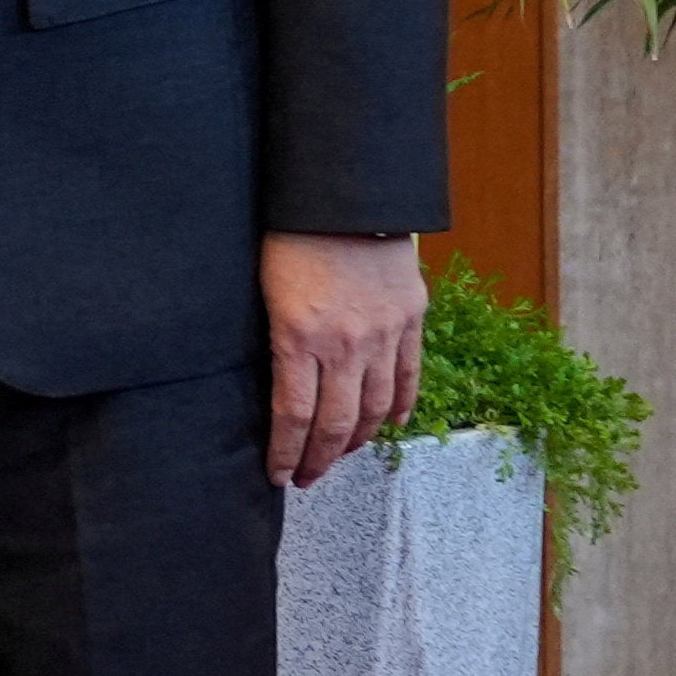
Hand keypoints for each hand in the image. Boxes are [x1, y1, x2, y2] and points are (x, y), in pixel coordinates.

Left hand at [262, 233, 424, 486]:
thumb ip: (274, 339)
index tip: (277, 475)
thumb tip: (271, 386)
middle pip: (336, 422)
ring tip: (340, 456)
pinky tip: (389, 426)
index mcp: (298, 337)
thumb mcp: (264, 292)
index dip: (285, 452)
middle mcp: (345, 344)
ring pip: (377, 408)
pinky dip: (400, 408)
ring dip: (358, 440)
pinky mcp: (410, 319)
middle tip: (307, 478)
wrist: (345, 196)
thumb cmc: (289, 238)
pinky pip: (408, 376)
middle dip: (319, 459)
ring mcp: (383, 333)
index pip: (293, 415)